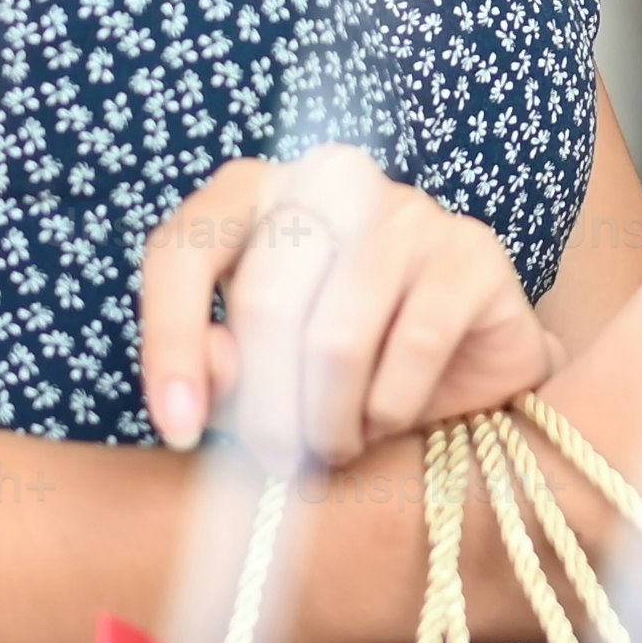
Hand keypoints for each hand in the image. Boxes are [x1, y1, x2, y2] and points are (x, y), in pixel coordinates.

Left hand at [138, 148, 559, 464]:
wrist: (464, 357)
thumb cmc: (344, 357)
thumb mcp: (260, 370)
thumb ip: (218, 368)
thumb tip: (208, 372)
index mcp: (255, 192)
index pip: (182, 251)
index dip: (170, 346)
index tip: (179, 431)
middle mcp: (331, 181)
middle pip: (265, 301)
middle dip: (266, 407)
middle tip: (278, 461)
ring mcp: (408, 208)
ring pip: (337, 337)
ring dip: (329, 422)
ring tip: (335, 447)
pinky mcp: (471, 250)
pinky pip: (415, 344)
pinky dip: (391, 408)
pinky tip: (387, 420)